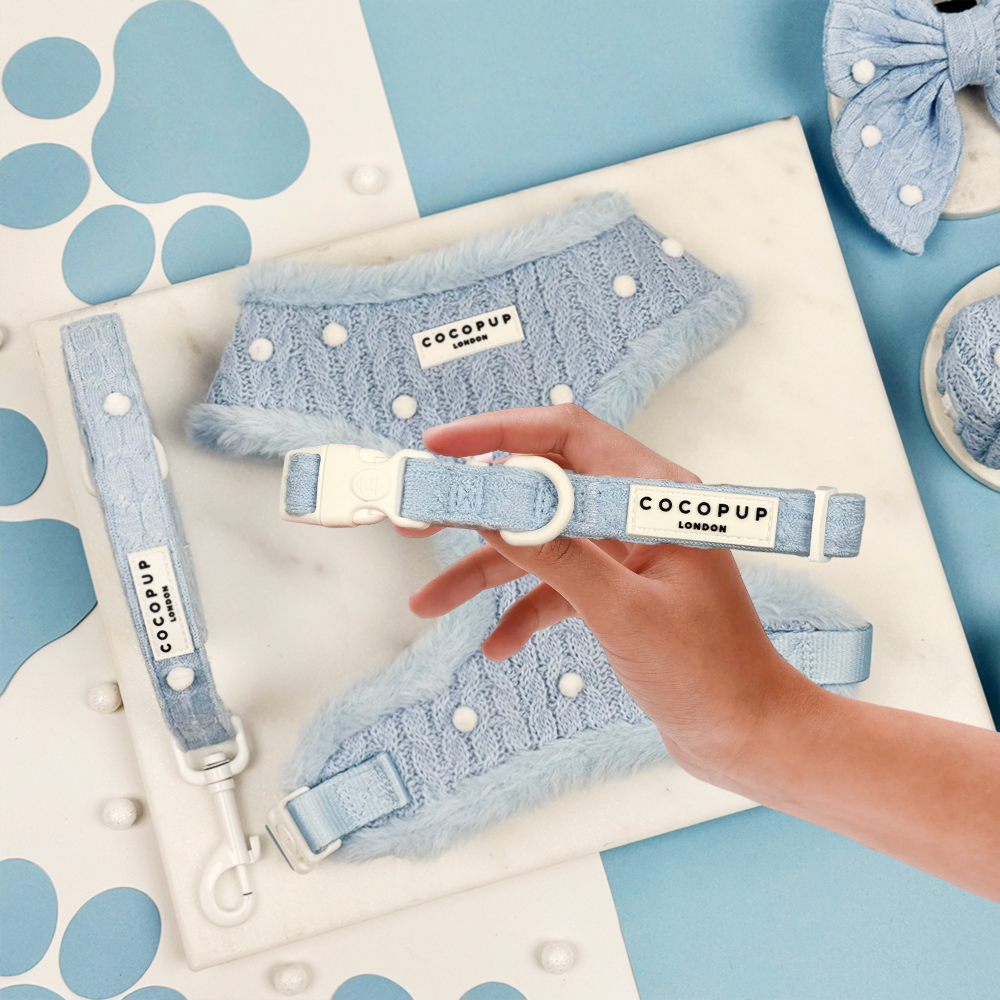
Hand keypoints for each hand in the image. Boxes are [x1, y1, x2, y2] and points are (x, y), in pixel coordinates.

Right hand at [396, 405, 815, 786]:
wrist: (747, 736)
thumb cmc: (710, 675)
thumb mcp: (622, 612)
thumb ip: (558, 555)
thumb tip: (496, 508)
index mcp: (655, 498)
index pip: (568, 436)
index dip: (500, 433)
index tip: (441, 448)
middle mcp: (640, 515)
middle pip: (543, 489)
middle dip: (479, 506)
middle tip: (419, 517)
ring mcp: (628, 554)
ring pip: (541, 544)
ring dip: (485, 570)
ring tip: (429, 601)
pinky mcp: (619, 591)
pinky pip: (556, 587)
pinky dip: (522, 610)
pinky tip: (497, 644)